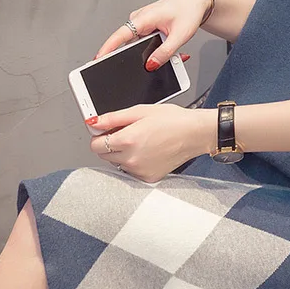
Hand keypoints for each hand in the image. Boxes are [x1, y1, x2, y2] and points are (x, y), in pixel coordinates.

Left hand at [88, 103, 214, 182]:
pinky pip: (132, 171)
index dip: (98, 136)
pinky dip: (135, 163)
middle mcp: (132, 159)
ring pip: (117, 164)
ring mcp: (140, 171)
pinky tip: (148, 152)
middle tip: (127, 133)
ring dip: (122, 154)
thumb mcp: (140, 111)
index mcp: (127, 140)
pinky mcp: (149, 178)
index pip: (95, 145)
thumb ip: (113, 117)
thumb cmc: (173, 120)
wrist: (195, 134)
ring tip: (141, 142)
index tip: (105, 131)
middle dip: (110, 144)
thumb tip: (94, 122)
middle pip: (104, 156)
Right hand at [94, 0, 212, 70]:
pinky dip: (156, 48)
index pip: (120, 36)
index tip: (97, 59)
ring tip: (172, 52)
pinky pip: (145, 42)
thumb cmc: (188, 11)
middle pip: (128, 44)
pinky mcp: (147, 27)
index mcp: (144, 18)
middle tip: (153, 65)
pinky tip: (170, 49)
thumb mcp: (180, 36)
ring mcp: (142, 23)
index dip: (107, 49)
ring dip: (152, 53)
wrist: (196, 0)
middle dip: (139, 58)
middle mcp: (139, 19)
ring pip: (139, 45)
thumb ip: (165, 52)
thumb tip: (150, 65)